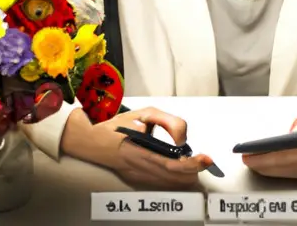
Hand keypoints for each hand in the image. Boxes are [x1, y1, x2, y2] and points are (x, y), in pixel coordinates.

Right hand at [61, 106, 213, 189]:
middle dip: (192, 170)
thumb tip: (182, 139)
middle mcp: (139, 170)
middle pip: (173, 178)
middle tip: (203, 160)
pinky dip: (175, 178)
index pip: (171, 165)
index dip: (190, 164)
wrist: (91, 139)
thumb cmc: (118, 125)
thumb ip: (169, 122)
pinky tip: (182, 169)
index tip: (205, 159)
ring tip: (196, 163)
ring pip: (169, 183)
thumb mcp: (145, 114)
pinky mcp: (137, 179)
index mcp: (140, 153)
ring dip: (185, 175)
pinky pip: (161, 183)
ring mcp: (137, 177)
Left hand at [242, 95, 296, 183]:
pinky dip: (286, 171)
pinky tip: (276, 166)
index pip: (287, 156)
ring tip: (257, 162)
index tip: (251, 155)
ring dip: (273, 170)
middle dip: (264, 165)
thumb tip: (294, 127)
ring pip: (293, 175)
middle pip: (287, 169)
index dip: (266, 158)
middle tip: (248, 160)